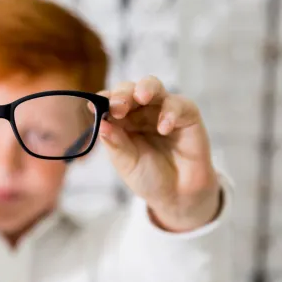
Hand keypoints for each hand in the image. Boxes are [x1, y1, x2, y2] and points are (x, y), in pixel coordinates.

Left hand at [96, 76, 220, 231]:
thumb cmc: (149, 176)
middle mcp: (140, 111)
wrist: (177, 195)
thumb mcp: (127, 163)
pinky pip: (178, 104)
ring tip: (141, 98)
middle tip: (118, 106)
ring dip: (145, 89)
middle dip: (122, 93)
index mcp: (121, 120)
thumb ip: (115, 143)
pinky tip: (163, 128)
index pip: (110, 101)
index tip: (95, 105)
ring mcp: (163, 110)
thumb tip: (100, 124)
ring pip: (153, 86)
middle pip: (129, 89)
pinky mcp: (187, 115)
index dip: (103, 100)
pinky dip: (169, 112)